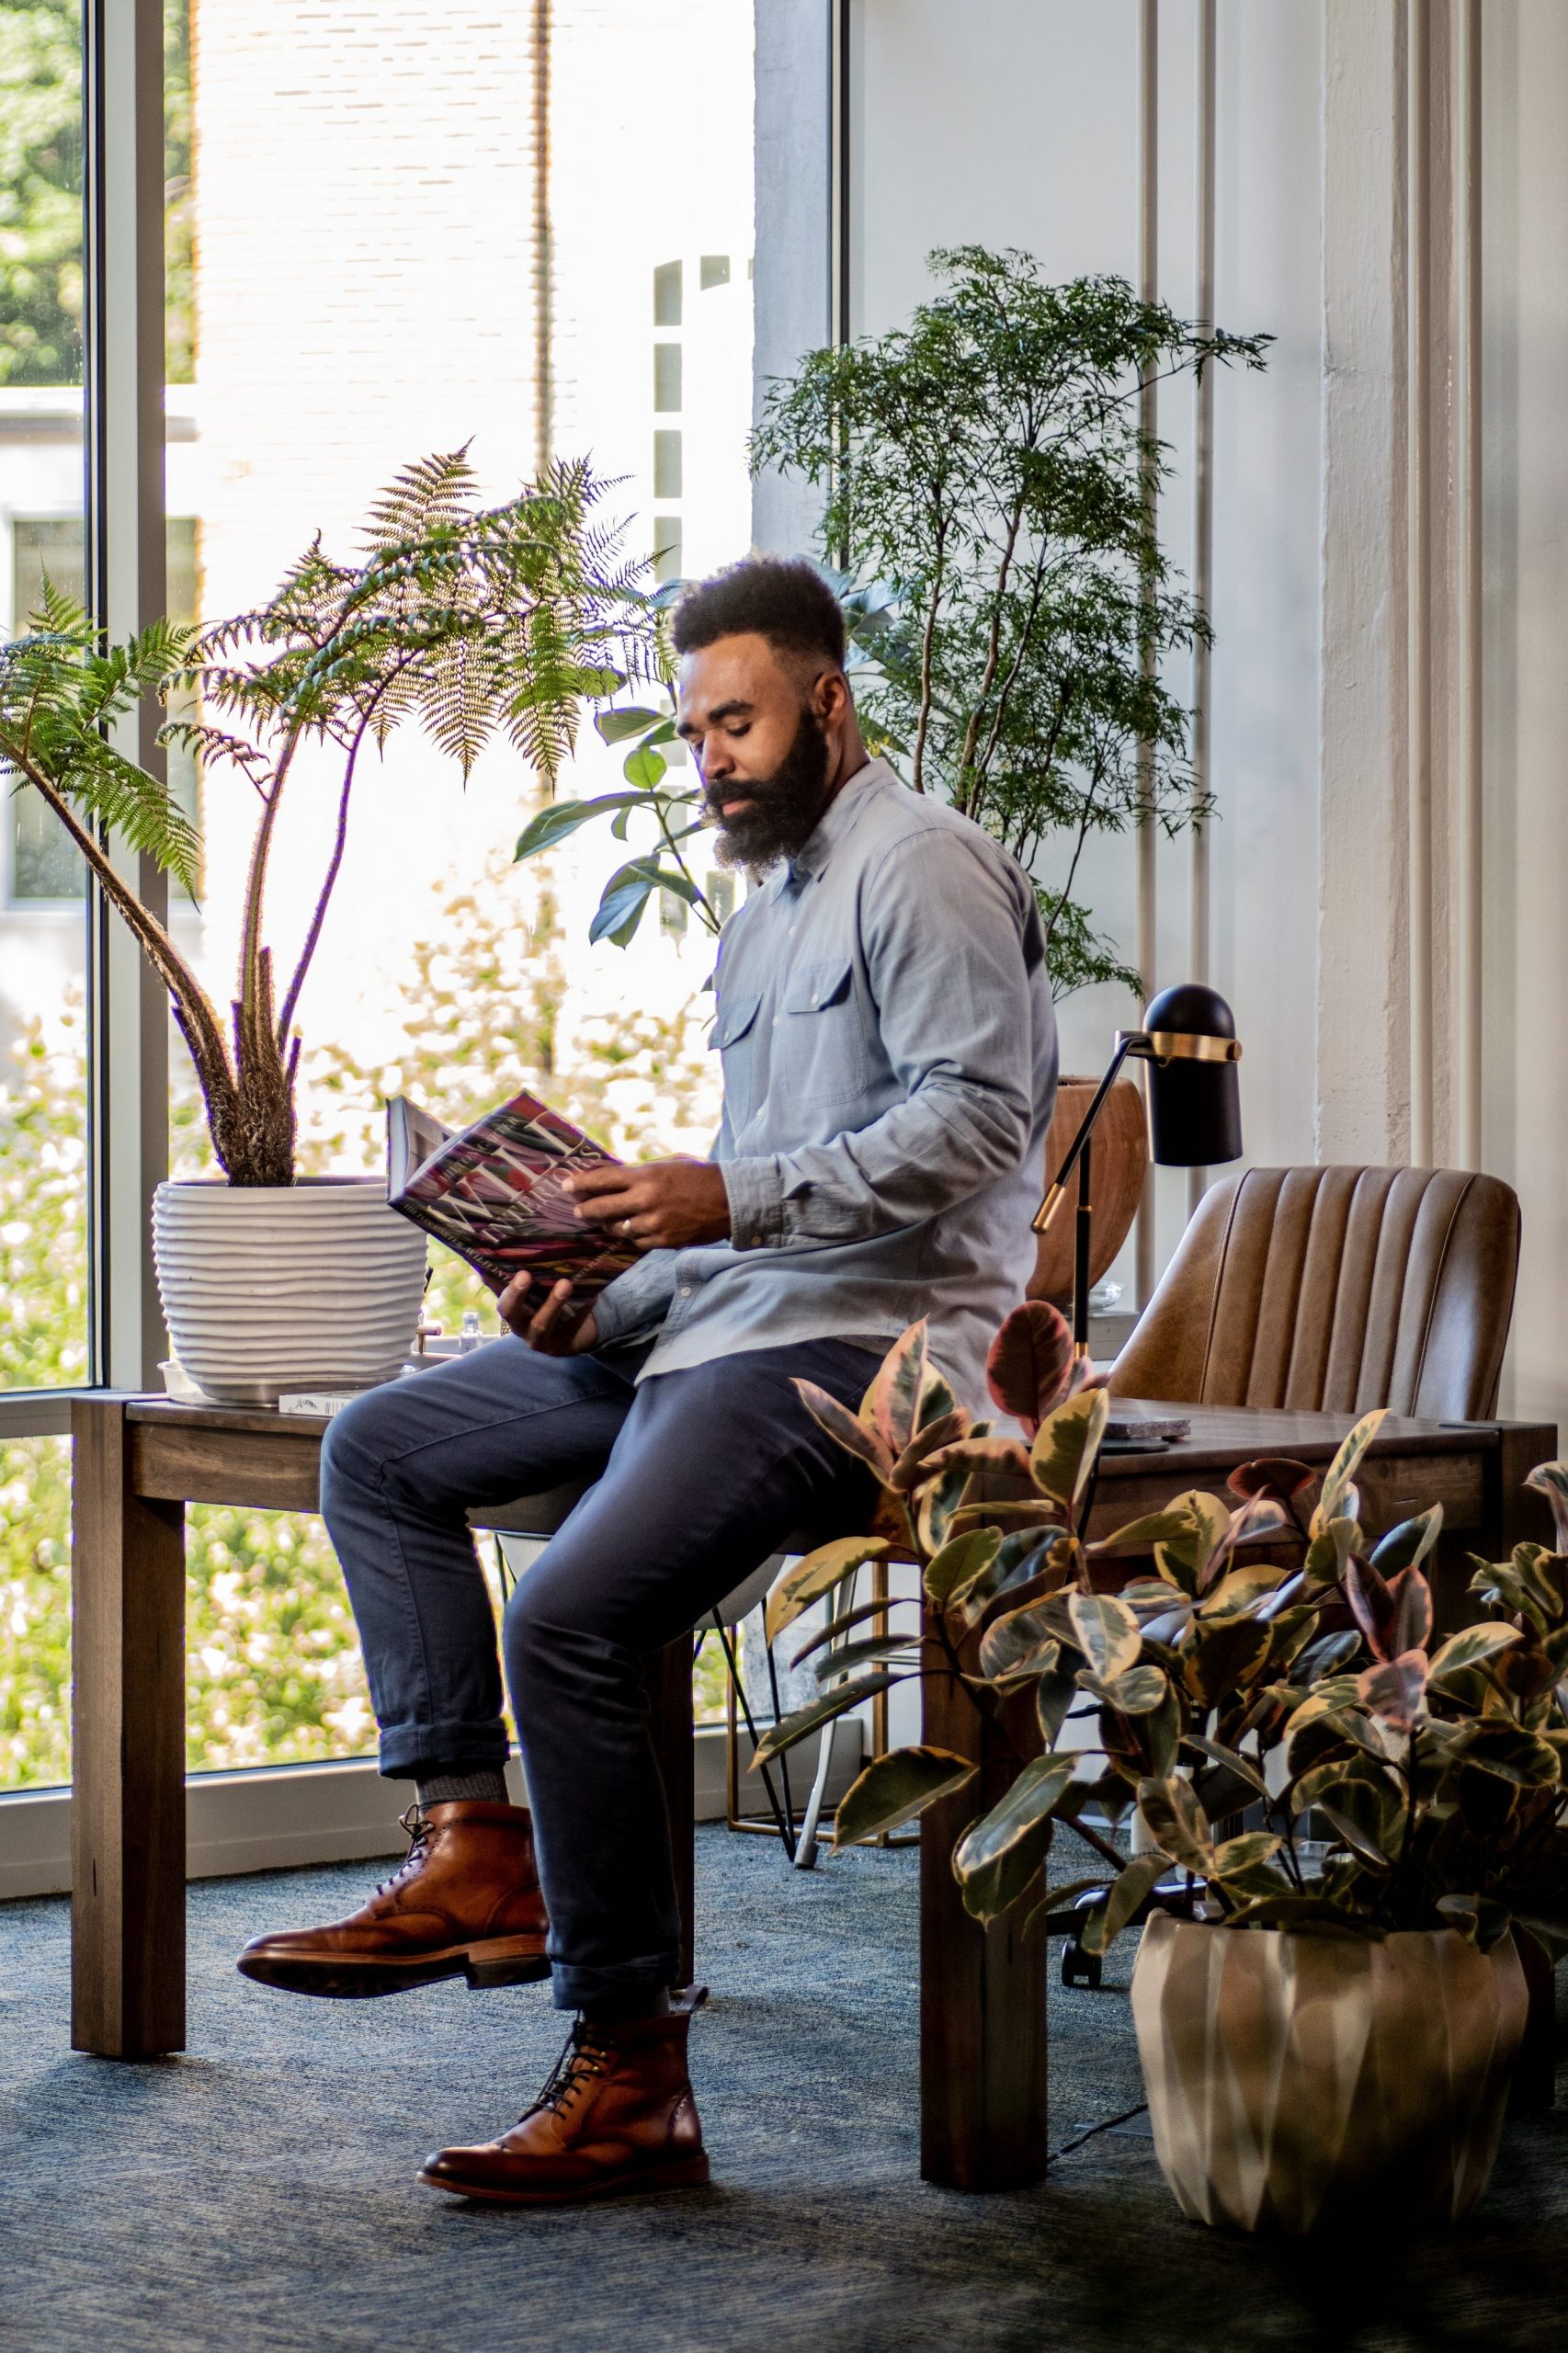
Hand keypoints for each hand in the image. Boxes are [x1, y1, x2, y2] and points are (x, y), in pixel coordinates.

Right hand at [497, 1273, 598, 1354]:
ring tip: (565, 1284)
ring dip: (552, 1302)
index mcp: (512, 1311)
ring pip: (541, 1324)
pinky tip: (591, 1296)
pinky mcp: (562, 1346)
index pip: (503, 1302)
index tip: (520, 1272)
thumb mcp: (537, 1294)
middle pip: (514, 1314)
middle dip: (518, 1295)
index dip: (509, 1289)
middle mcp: (521, 1328)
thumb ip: (533, 1277)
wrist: (570, 1334)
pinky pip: (570, 1327)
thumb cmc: (549, 1303)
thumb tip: (538, 1246)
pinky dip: (581, 1310)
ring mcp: (541, 1340)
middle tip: (526, 1274)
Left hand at [567, 1156, 731, 1250]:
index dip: (581, 1183)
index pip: (603, 1179)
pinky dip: (630, 1236)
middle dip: (586, 1209)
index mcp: (647, 1175)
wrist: (730, 1200)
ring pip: (617, 1228)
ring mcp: (654, 1223)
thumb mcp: (667, 1165)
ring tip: (603, 1221)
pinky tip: (629, 1230)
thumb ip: (639, 1172)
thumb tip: (610, 1176)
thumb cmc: (698, 1177)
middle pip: (602, 1208)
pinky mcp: (663, 1240)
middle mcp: (646, 1200)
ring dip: (607, 1225)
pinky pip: (635, 1241)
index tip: (566, 1185)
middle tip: (578, 1209)